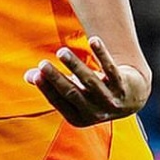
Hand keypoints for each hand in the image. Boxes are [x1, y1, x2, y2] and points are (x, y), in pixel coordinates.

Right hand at [25, 37, 149, 126]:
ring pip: (91, 81)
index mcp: (79, 118)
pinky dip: (102, 54)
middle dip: (57, 78)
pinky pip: (111, 68)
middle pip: (73, 93)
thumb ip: (51, 86)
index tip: (36, 72)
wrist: (132, 97)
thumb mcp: (73, 94)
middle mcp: (96, 113)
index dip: (47, 88)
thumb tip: (28, 75)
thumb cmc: (93, 95)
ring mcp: (111, 100)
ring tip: (62, 52)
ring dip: (75, 66)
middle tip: (43, 63)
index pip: (59, 102)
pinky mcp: (123, 85)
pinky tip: (93, 40)